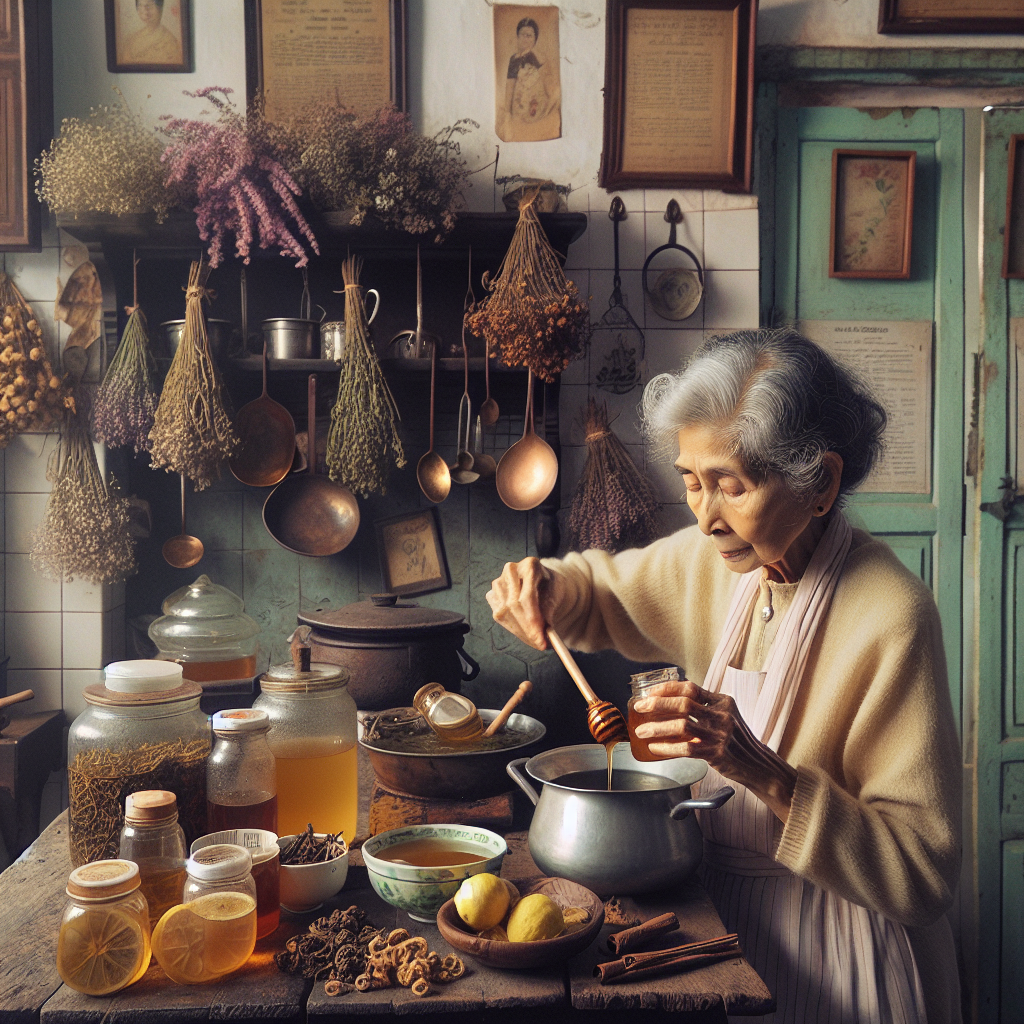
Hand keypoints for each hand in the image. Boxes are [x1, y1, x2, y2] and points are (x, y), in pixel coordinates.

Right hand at [486, 557, 562, 649]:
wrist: (542, 582)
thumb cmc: (551, 587)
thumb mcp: (556, 596)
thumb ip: (549, 612)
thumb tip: (545, 636)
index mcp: (530, 565)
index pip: (527, 597)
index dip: (533, 621)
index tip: (541, 640)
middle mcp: (511, 570)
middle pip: (514, 606)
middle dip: (527, 630)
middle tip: (540, 645)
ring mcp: (499, 581)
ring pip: (505, 613)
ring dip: (521, 631)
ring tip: (536, 640)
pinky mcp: (492, 594)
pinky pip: (499, 616)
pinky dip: (513, 628)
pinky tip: (525, 632)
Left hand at [633, 679, 796, 821]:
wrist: (758, 765)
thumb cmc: (737, 740)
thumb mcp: (726, 716)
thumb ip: (705, 707)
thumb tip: (672, 701)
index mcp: (722, 701)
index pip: (691, 688)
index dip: (668, 688)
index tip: (650, 692)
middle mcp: (722, 715)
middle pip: (683, 704)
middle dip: (657, 704)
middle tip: (640, 707)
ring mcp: (720, 735)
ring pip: (681, 726)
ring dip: (657, 728)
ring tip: (642, 731)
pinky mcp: (717, 754)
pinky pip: (686, 749)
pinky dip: (667, 748)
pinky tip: (655, 748)